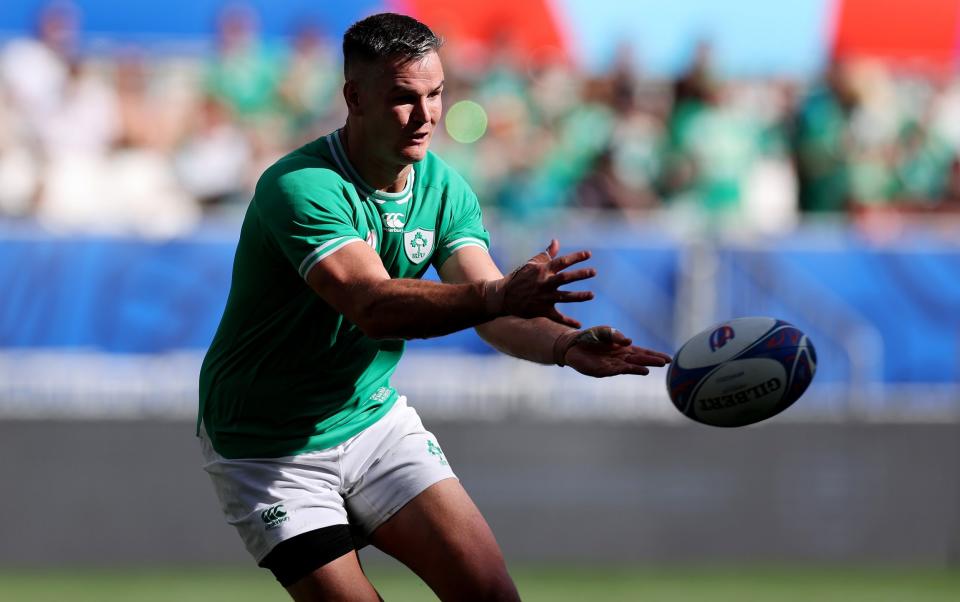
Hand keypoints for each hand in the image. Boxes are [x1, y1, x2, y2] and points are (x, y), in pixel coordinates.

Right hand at [485, 239, 594, 327]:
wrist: (503, 296)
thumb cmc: (519, 278)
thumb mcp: (532, 264)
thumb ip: (547, 254)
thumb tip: (556, 241)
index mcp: (543, 270)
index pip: (562, 261)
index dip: (576, 257)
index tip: (589, 254)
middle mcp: (544, 283)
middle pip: (565, 278)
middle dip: (580, 274)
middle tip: (593, 272)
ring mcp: (544, 298)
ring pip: (564, 297)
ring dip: (579, 296)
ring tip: (591, 295)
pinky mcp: (541, 311)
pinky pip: (557, 317)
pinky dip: (568, 322)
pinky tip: (579, 324)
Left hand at [555, 325, 671, 377]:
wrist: (572, 345)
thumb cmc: (590, 337)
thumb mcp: (604, 331)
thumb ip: (616, 335)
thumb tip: (629, 342)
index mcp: (623, 348)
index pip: (642, 351)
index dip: (655, 354)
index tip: (668, 358)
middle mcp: (620, 358)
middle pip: (640, 359)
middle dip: (652, 360)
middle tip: (666, 362)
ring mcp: (613, 365)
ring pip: (631, 366)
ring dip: (642, 366)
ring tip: (654, 367)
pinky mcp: (604, 370)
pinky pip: (619, 370)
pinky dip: (630, 370)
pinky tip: (639, 370)